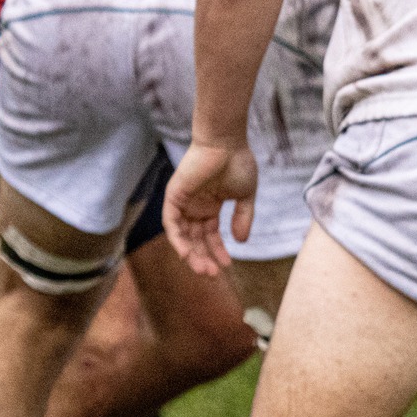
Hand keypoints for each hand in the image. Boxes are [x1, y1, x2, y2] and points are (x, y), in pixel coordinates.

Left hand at [163, 139, 257, 276]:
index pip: (210, 235)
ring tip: (203, 269)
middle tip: (213, 274)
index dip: (217, 251)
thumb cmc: (237, 162)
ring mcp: (184, 202)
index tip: (227, 265)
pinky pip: (171, 223)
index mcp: (210, 205)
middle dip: (204, 257)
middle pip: (195, 239)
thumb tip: (241, 241)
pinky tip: (187, 254)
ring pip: (183, 235)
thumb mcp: (245, 196)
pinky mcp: (174, 196)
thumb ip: (243, 218)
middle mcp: (195, 206)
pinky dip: (177, 240)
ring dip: (191, 254)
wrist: (226, 142)